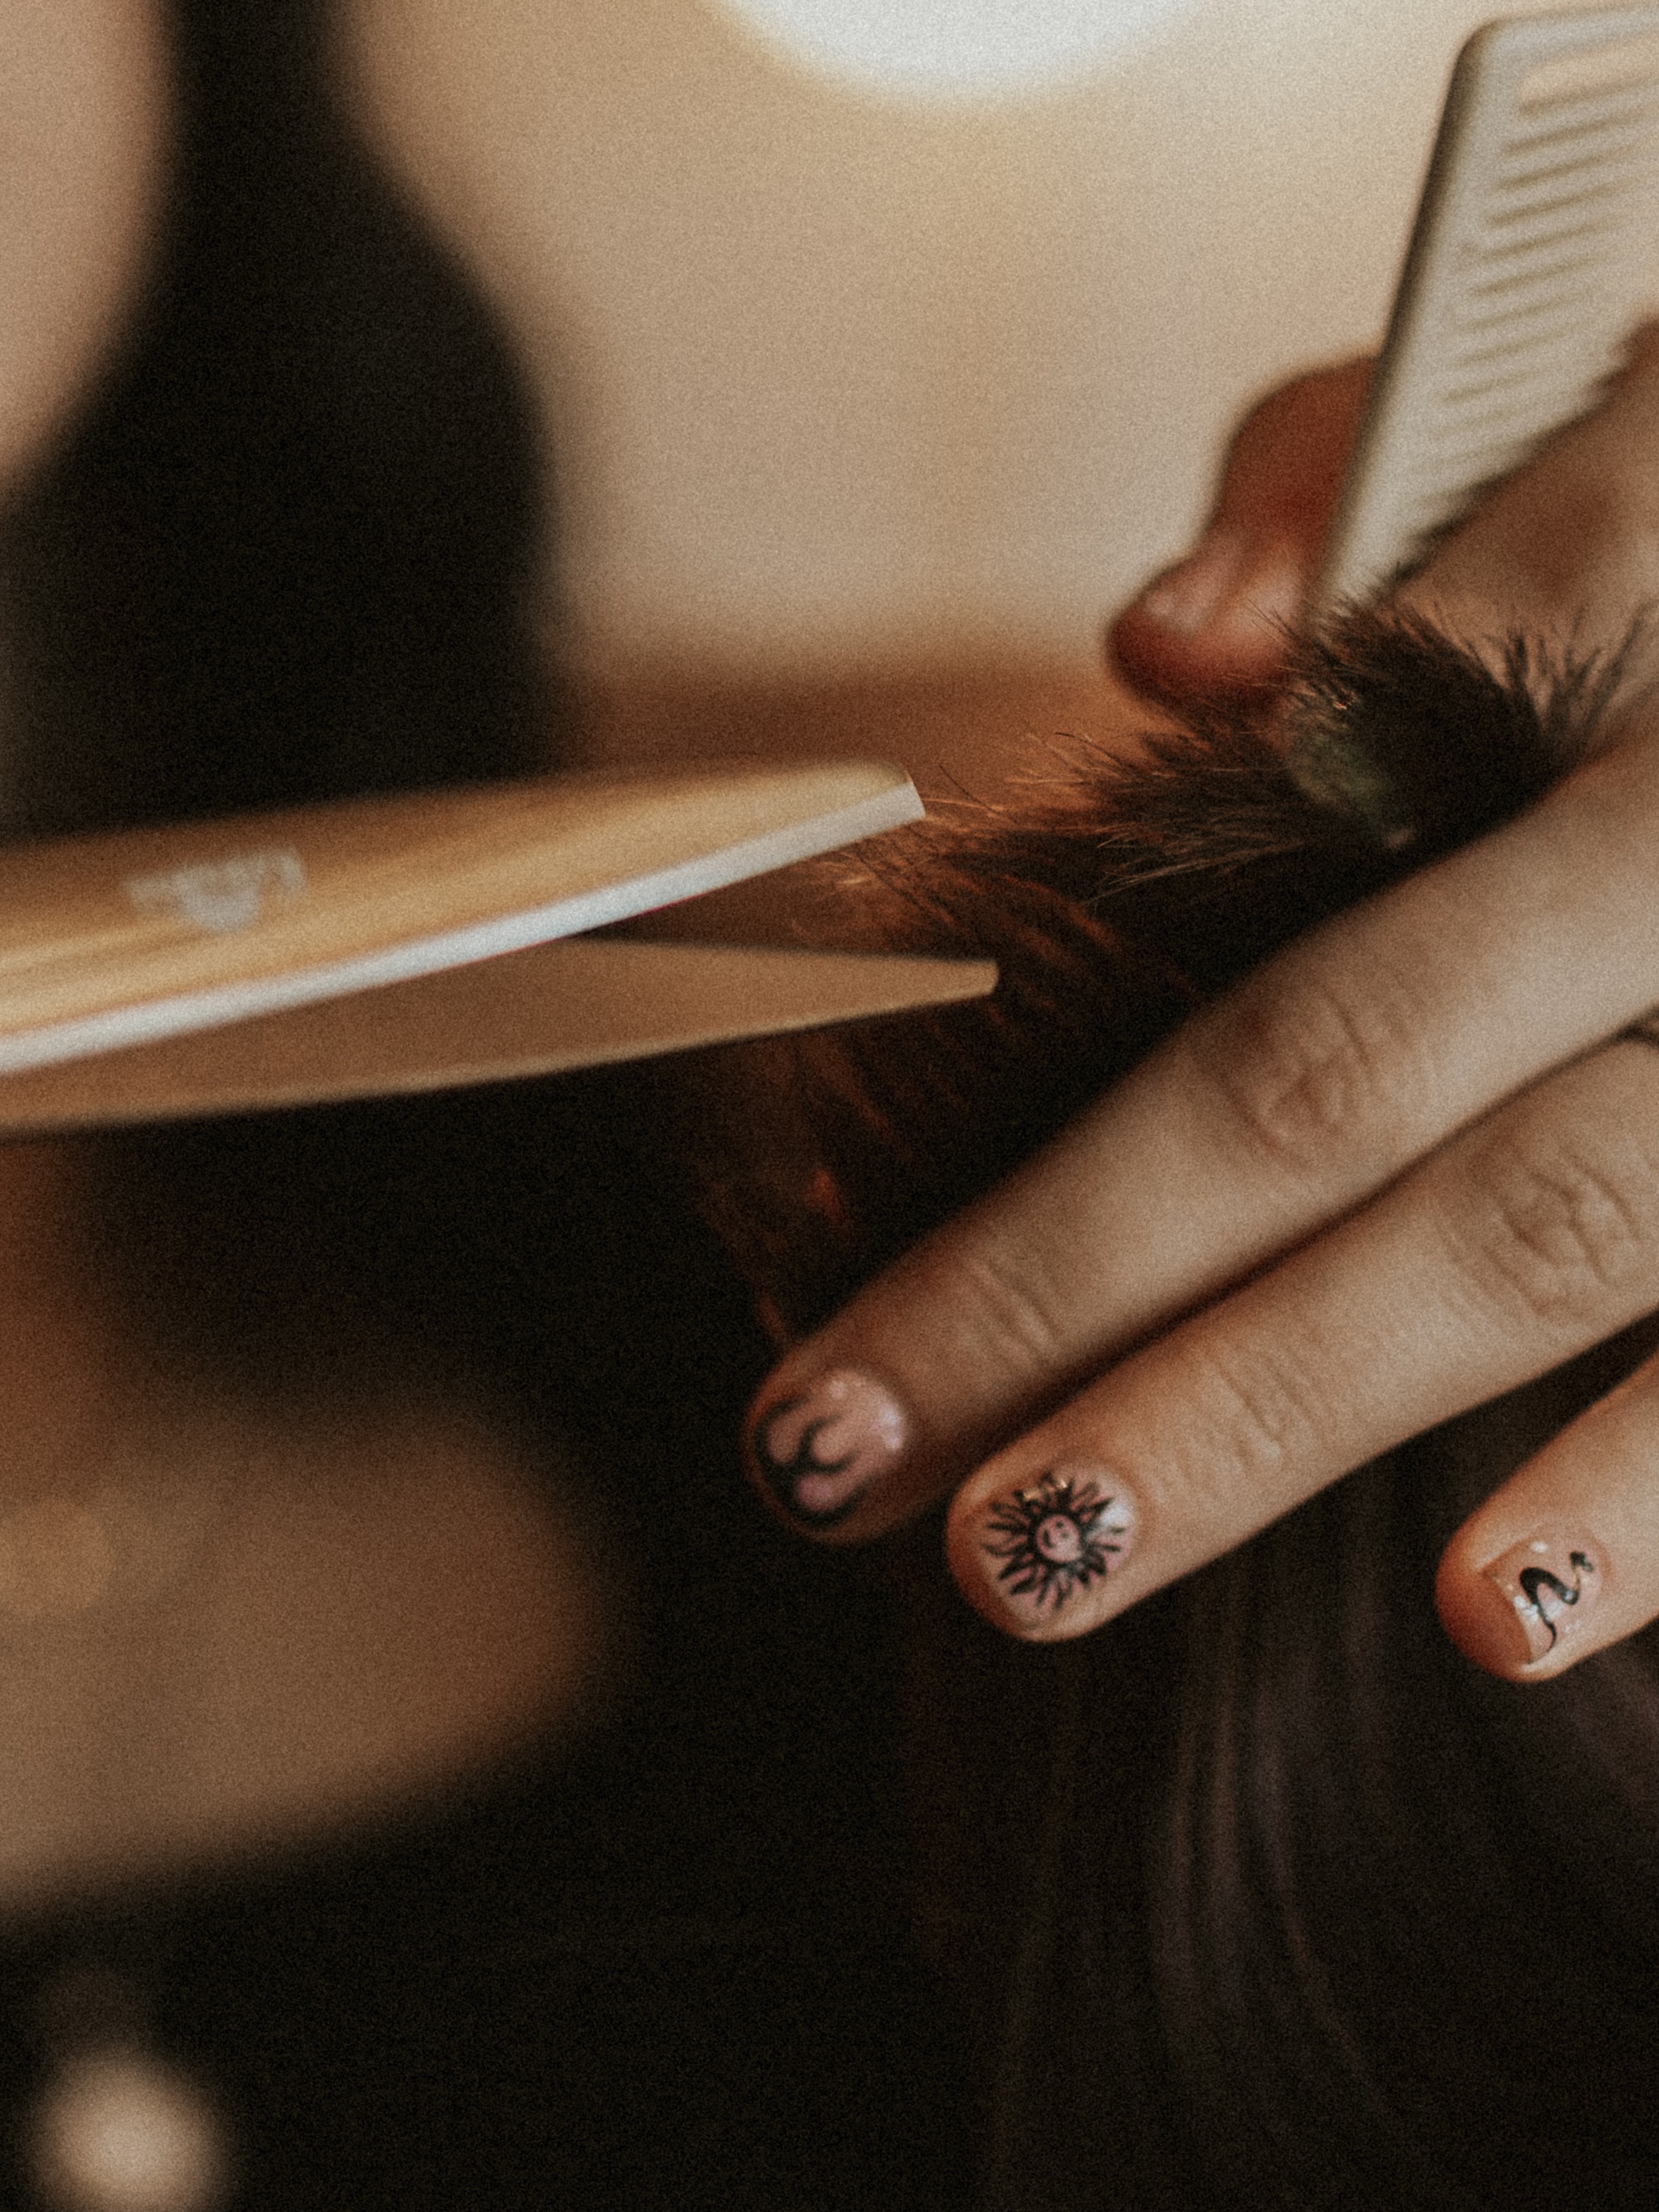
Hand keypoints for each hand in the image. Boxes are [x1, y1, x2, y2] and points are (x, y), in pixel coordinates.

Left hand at [743, 336, 1658, 1685]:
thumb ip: (1353, 494)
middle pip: (1342, 1064)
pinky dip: (1646, 1501)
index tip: (825, 1164)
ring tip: (1023, 1562)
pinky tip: (1483, 1629)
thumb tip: (1167, 656)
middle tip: (813, 1458)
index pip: (1292, 788)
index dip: (1052, 974)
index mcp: (1623, 570)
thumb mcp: (1551, 404)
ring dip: (1263, 1414)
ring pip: (1543, 1231)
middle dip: (1061, 1276)